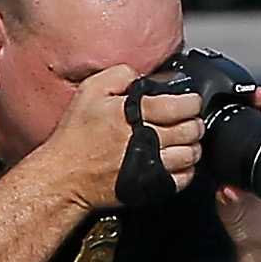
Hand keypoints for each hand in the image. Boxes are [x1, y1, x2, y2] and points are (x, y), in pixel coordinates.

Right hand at [26, 66, 204, 213]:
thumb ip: (119, 75)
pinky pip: (184, 178)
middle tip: (189, 119)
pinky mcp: (152, 186)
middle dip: (195, 122)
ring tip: (185, 140)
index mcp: (134, 114)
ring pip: (191, 154)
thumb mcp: (89, 92)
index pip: (180, 106)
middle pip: (191, 130)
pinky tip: (177, 160)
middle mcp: (146, 140)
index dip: (192, 101)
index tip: (191, 101)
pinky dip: (187, 168)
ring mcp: (151, 166)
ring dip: (193, 145)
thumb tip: (145, 76)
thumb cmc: (75, 136)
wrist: (65, 176)